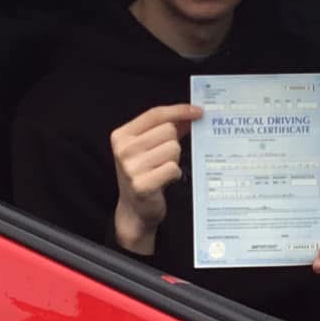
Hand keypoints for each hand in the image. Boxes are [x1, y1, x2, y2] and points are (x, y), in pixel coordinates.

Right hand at [110, 104, 202, 254]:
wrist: (135, 210)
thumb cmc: (144, 174)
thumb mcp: (149, 147)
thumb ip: (167, 128)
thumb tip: (189, 115)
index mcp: (121, 136)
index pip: (155, 114)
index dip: (179, 110)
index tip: (198, 112)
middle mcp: (123, 150)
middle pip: (168, 130)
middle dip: (173, 143)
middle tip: (163, 159)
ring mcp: (131, 168)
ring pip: (173, 148)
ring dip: (173, 160)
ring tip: (162, 170)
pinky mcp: (142, 185)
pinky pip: (173, 168)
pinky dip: (174, 174)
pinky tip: (164, 180)